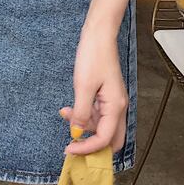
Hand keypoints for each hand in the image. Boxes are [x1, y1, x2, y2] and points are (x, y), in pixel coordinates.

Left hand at [60, 27, 127, 156]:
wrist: (99, 35)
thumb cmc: (93, 56)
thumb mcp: (83, 86)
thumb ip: (80, 113)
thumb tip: (76, 133)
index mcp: (116, 106)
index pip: (104, 140)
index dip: (87, 148)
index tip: (69, 149)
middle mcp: (118, 107)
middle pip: (110, 139)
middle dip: (91, 145)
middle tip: (72, 144)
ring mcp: (113, 101)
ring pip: (101, 126)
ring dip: (84, 126)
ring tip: (66, 113)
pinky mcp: (106, 95)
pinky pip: (97, 114)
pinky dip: (84, 115)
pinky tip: (70, 108)